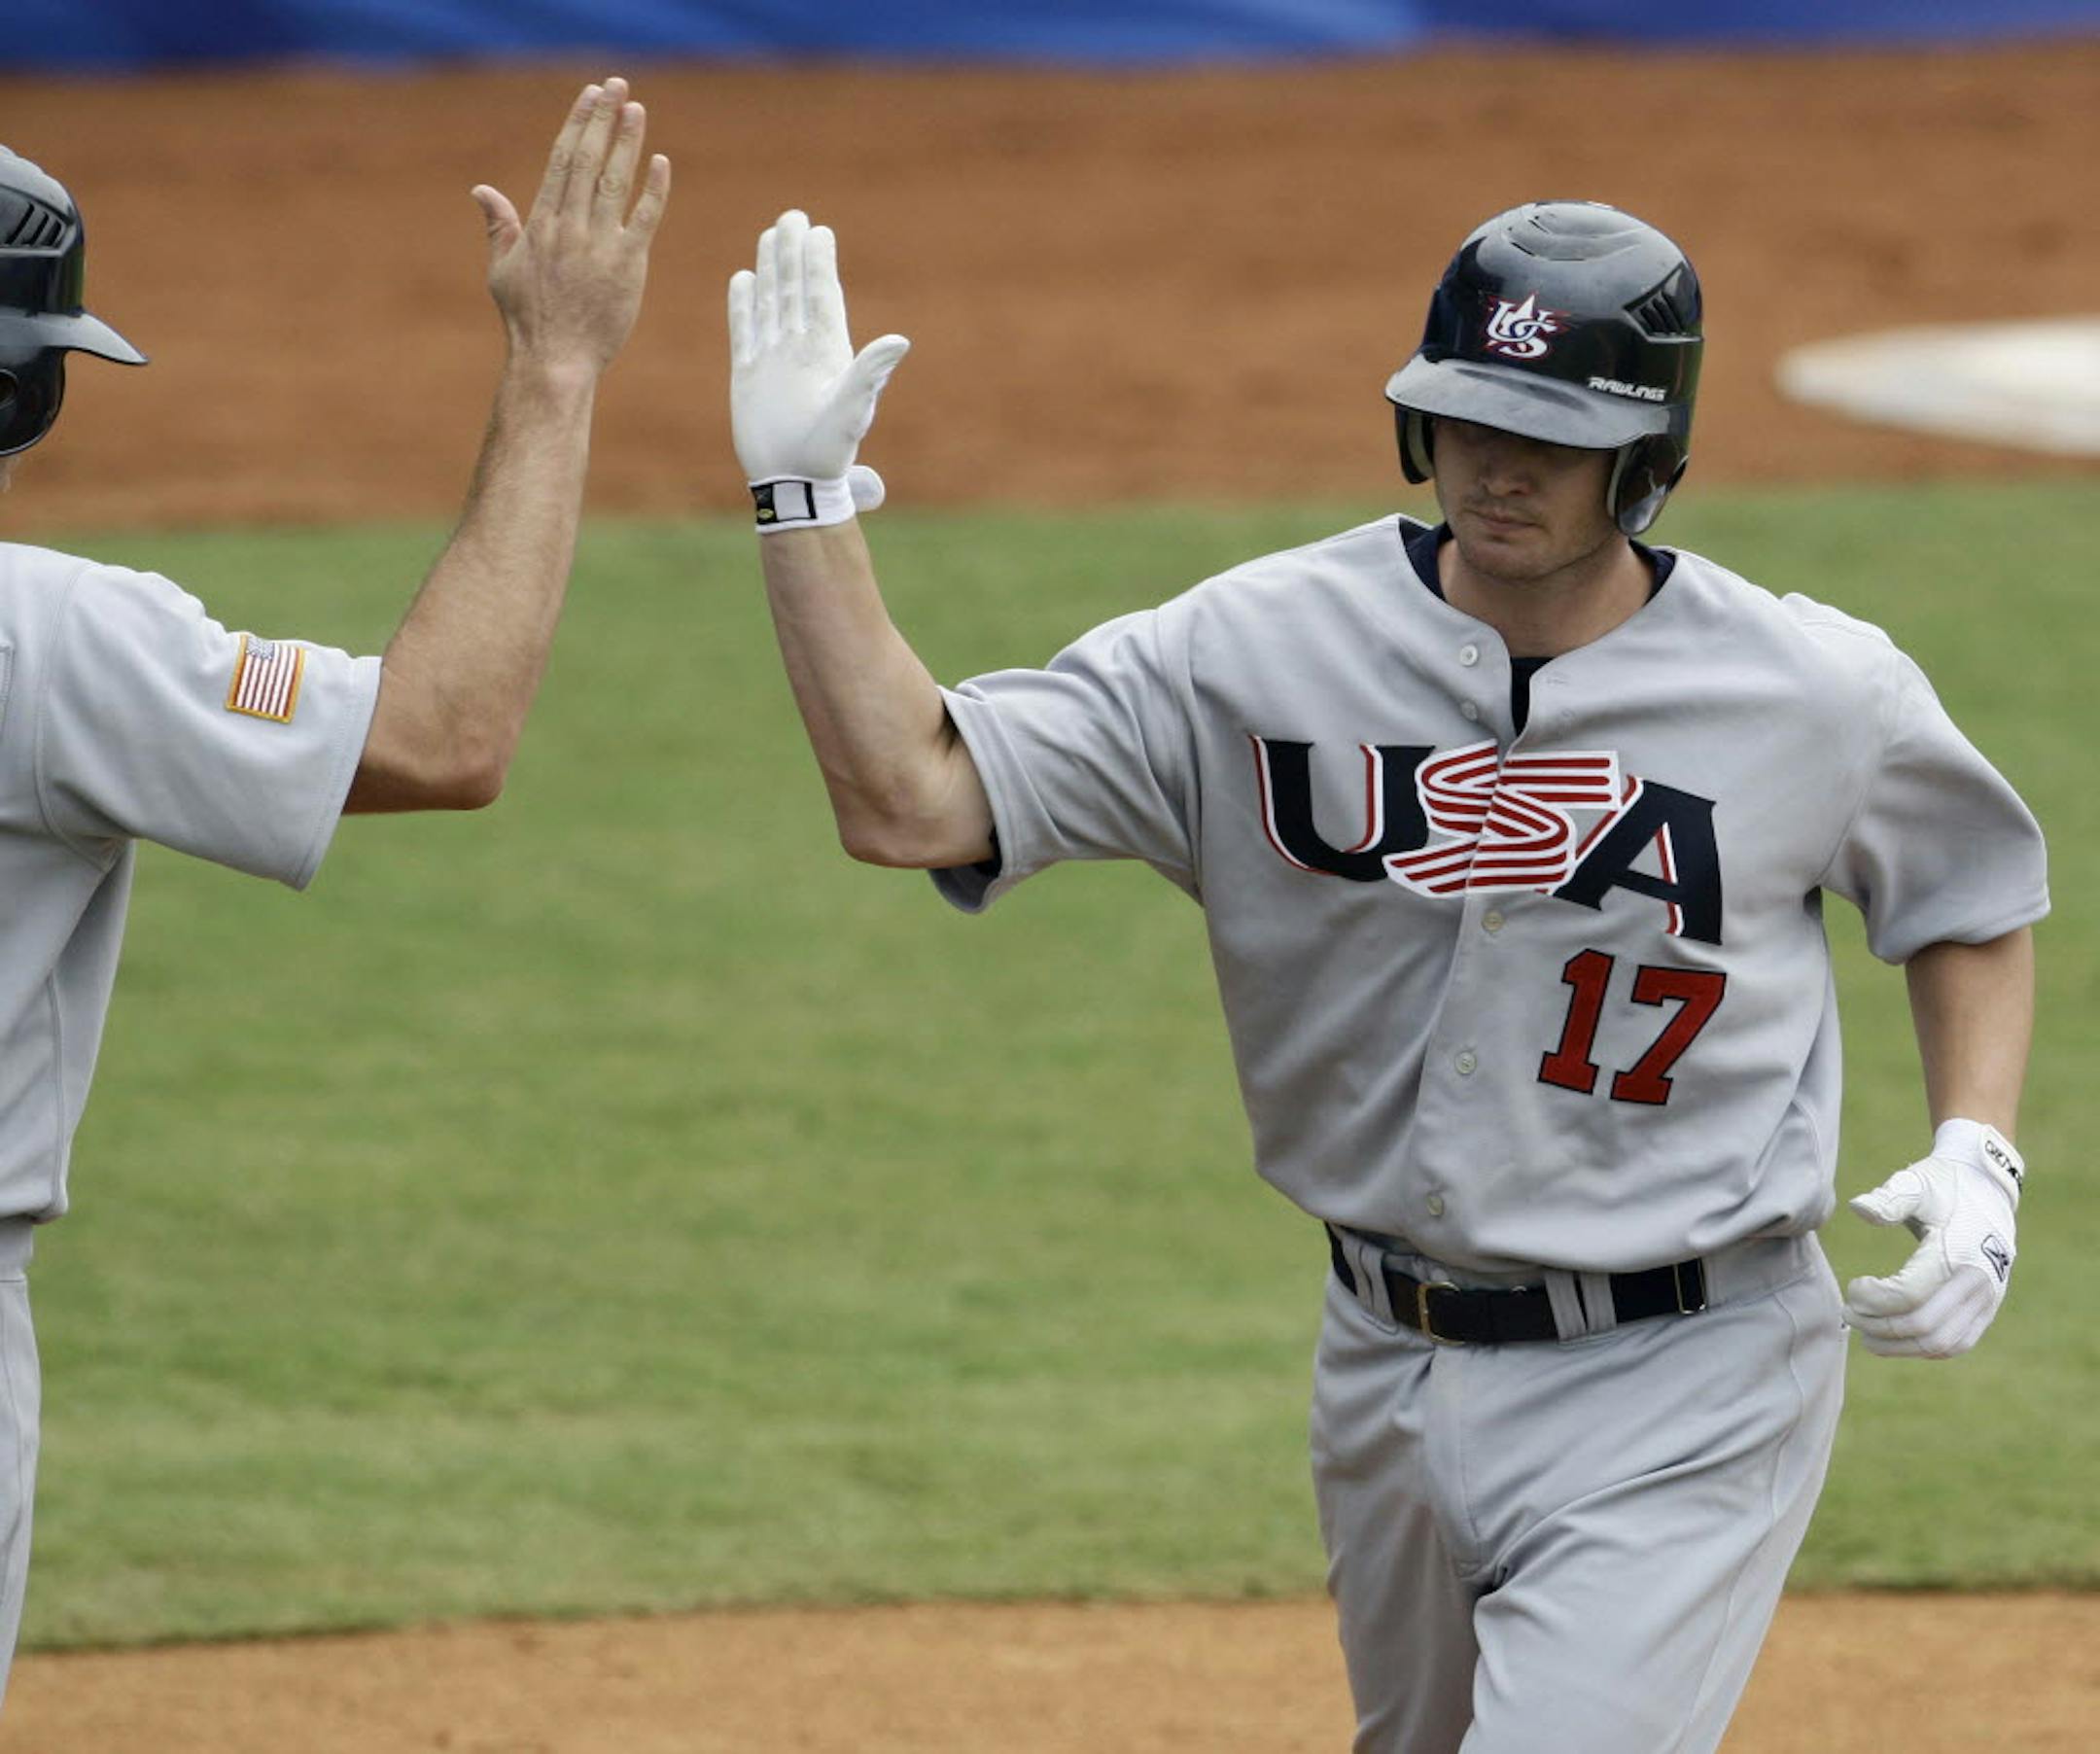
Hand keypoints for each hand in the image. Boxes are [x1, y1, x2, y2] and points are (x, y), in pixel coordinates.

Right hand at [472, 78, 670, 377]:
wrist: (554, 361)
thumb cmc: (527, 319)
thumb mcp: (502, 269)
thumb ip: (498, 226)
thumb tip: (481, 191)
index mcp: (541, 224)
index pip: (561, 160)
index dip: (577, 123)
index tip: (589, 95)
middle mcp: (569, 228)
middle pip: (587, 160)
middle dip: (602, 119)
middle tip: (616, 85)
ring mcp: (599, 246)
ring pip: (615, 182)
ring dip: (627, 142)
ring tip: (636, 109)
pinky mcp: (627, 267)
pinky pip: (643, 220)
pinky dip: (653, 191)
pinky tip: (660, 162)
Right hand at [728, 209, 908, 495]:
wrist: (792, 483)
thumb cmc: (827, 452)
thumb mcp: (852, 411)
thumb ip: (869, 374)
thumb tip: (899, 341)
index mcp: (828, 351)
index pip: (822, 296)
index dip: (820, 264)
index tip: (820, 232)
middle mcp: (801, 349)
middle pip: (795, 290)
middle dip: (794, 253)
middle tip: (793, 216)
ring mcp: (774, 359)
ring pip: (771, 302)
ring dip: (770, 269)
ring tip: (770, 235)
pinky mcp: (749, 373)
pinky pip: (744, 330)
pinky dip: (743, 305)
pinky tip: (743, 279)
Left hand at [1842, 1119, 2021, 1358]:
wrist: (1987, 1188)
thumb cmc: (1943, 1184)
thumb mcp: (1916, 1181)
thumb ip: (1889, 1197)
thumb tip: (1858, 1208)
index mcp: (1958, 1252)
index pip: (1909, 1295)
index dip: (1872, 1299)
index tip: (1852, 1287)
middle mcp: (1979, 1282)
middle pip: (1924, 1326)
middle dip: (1879, 1327)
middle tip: (1848, 1314)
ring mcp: (1988, 1299)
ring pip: (1943, 1344)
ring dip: (1899, 1346)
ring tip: (1866, 1336)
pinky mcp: (1989, 1308)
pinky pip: (1958, 1342)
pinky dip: (1923, 1347)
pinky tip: (1894, 1337)